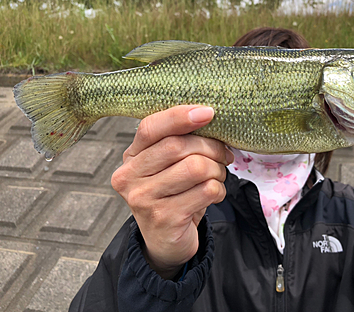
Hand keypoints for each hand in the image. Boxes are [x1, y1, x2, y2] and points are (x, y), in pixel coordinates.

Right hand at [111, 105, 232, 278]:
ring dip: (217, 170)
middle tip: (223, 155)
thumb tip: (209, 117)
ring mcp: (144, 199)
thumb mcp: (169, 165)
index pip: (151, 127)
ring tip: (216, 176)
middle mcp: (130, 176)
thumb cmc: (173, 194)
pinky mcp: (164, 218)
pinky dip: (219, 190)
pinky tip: (213, 194)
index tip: (208, 112)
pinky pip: (206, 191)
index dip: (180, 116)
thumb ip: (180, 142)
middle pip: (178, 146)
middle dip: (211, 147)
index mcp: (131, 156)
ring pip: (196, 168)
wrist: (167, 241)